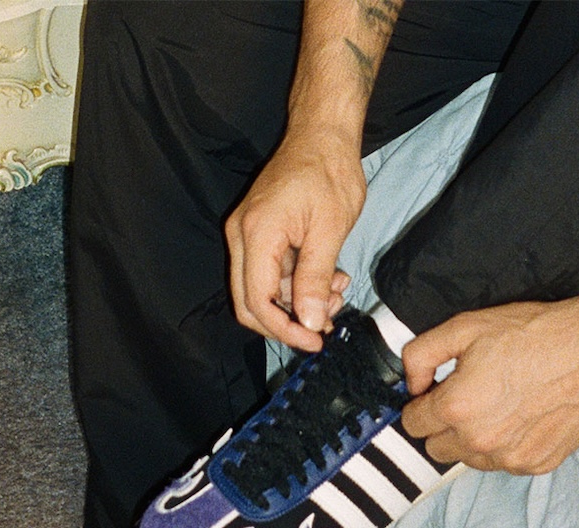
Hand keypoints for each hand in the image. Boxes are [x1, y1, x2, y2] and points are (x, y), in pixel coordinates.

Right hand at [226, 129, 364, 350]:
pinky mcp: (259, 233)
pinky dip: (297, 284)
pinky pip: (270, 273)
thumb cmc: (328, 172)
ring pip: (262, 291)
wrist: (323, 135)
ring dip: (298, 301)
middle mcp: (241, 236)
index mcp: (256, 235)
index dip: (285, 330)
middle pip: (249, 304)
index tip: (315, 341)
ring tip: (337, 291)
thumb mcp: (330, 230)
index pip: (257, 302)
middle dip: (288, 322)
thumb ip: (314, 279)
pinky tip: (329, 277)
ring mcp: (247, 234)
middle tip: (325, 324)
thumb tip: (309, 322)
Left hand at [401, 294, 578, 474]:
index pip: (411, 424)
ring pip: (469, 459)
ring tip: (500, 403)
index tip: (437, 390)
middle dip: (444, 423)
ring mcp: (510, 457)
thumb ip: (421, 355)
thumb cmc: (536, 333)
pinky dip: (506, 444)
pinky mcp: (537, 464)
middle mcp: (480, 441)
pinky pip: (504, 463)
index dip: (421, 403)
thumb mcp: (466, 326)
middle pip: (435, 447)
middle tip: (468, 395)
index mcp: (456, 408)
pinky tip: (523, 414)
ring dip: (474, 438)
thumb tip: (411, 384)